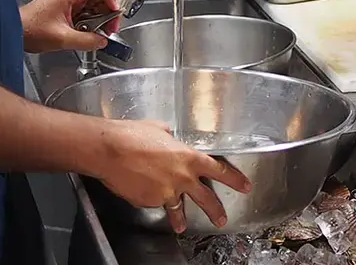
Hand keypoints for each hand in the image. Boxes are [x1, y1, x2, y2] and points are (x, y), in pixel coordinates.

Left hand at [21, 0, 119, 53]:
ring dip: (98, 17)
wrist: (12, 32)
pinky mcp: (63, 7)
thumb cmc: (29, 29)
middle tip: (109, 26)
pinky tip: (88, 31)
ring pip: (91, 2)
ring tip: (99, 31)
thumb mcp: (62, 38)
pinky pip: (83, 9)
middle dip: (106, 10)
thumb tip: (102, 41)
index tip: (114, 10)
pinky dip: (89, 20)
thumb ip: (86, 40)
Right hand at [97, 120, 251, 233]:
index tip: (244, 185)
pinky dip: (153, 200)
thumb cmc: (133, 135)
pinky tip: (147, 194)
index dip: (234, 179)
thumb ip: (171, 139)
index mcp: (188, 157)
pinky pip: (155, 202)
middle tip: (222, 218)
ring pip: (178, 208)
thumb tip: (170, 140)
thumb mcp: (160, 129)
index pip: (218, 169)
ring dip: (181, 218)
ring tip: (183, 225)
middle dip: (216, 209)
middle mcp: (181, 177)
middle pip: (205, 197)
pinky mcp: (149, 201)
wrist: (112, 151)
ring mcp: (165, 192)